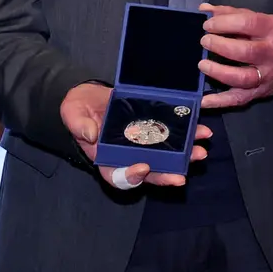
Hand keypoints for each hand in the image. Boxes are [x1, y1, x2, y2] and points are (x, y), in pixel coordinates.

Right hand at [60, 83, 211, 188]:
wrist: (89, 94)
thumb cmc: (78, 109)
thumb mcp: (72, 114)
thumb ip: (79, 125)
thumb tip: (91, 135)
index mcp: (107, 159)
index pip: (118, 176)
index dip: (131, 177)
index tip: (142, 169)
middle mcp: (128, 155)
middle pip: (149, 172)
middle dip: (167, 174)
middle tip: (183, 175)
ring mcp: (143, 142)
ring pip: (166, 154)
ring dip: (184, 154)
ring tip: (200, 149)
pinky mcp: (153, 126)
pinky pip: (171, 133)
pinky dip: (186, 132)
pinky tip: (200, 128)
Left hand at [195, 4, 272, 109]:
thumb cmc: (271, 36)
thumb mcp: (257, 19)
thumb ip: (230, 13)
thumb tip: (203, 9)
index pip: (247, 23)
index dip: (224, 23)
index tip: (207, 25)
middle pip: (245, 51)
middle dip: (221, 46)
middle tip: (204, 42)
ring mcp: (267, 75)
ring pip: (242, 77)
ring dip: (219, 72)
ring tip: (202, 65)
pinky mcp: (260, 92)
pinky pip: (239, 99)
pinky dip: (220, 102)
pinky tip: (204, 101)